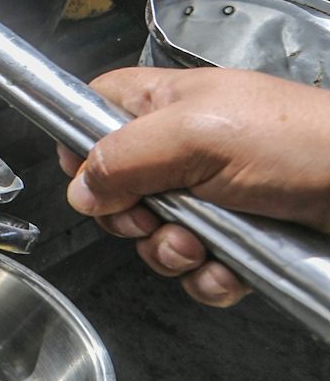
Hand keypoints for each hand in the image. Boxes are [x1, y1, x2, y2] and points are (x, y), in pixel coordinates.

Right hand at [60, 67, 329, 305]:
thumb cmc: (300, 142)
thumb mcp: (196, 135)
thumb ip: (123, 157)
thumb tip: (80, 190)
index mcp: (166, 104)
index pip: (93, 111)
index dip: (81, 146)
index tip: (91, 179)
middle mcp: (183, 149)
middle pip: (116, 188)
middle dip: (131, 217)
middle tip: (157, 216)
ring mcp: (210, 196)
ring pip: (154, 236)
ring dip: (170, 252)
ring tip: (202, 245)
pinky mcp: (237, 238)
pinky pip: (195, 269)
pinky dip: (207, 277)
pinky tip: (228, 268)